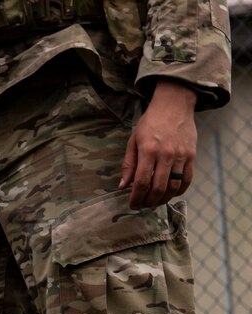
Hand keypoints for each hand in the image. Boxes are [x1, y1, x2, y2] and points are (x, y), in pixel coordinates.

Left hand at [119, 80, 197, 209]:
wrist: (174, 106)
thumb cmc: (150, 123)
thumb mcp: (133, 141)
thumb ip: (128, 164)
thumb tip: (122, 186)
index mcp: (148, 151)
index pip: (141, 182)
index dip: (136, 197)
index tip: (132, 205)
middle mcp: (166, 155)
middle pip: (158, 188)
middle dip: (148, 202)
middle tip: (142, 205)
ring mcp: (181, 156)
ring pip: (173, 187)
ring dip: (163, 199)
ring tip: (154, 202)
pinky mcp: (191, 156)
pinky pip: (187, 179)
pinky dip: (179, 191)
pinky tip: (170, 194)